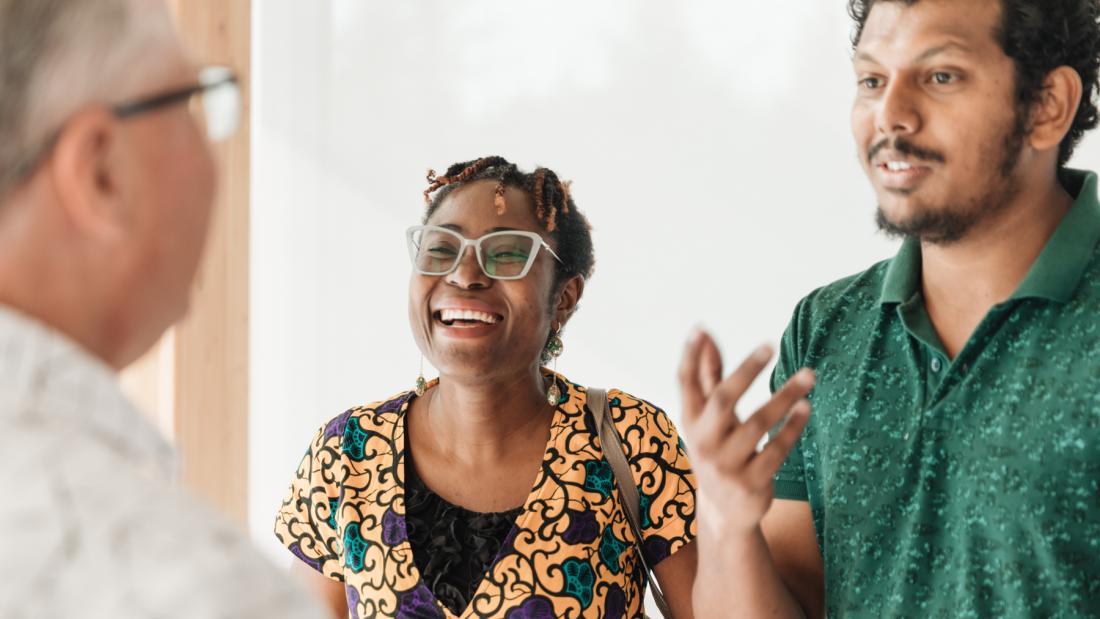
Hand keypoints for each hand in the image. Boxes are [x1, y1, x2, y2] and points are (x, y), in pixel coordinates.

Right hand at [679, 330, 814, 537]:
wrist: (724, 513)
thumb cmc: (718, 449)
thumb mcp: (708, 418)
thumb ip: (708, 376)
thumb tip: (704, 334)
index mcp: (690, 421)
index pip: (685, 384)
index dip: (691, 357)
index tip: (700, 329)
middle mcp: (703, 441)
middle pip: (722, 400)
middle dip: (745, 371)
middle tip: (770, 345)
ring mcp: (727, 464)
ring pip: (758, 424)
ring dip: (785, 397)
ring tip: (809, 374)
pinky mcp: (752, 483)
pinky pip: (777, 450)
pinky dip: (792, 427)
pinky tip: (806, 408)